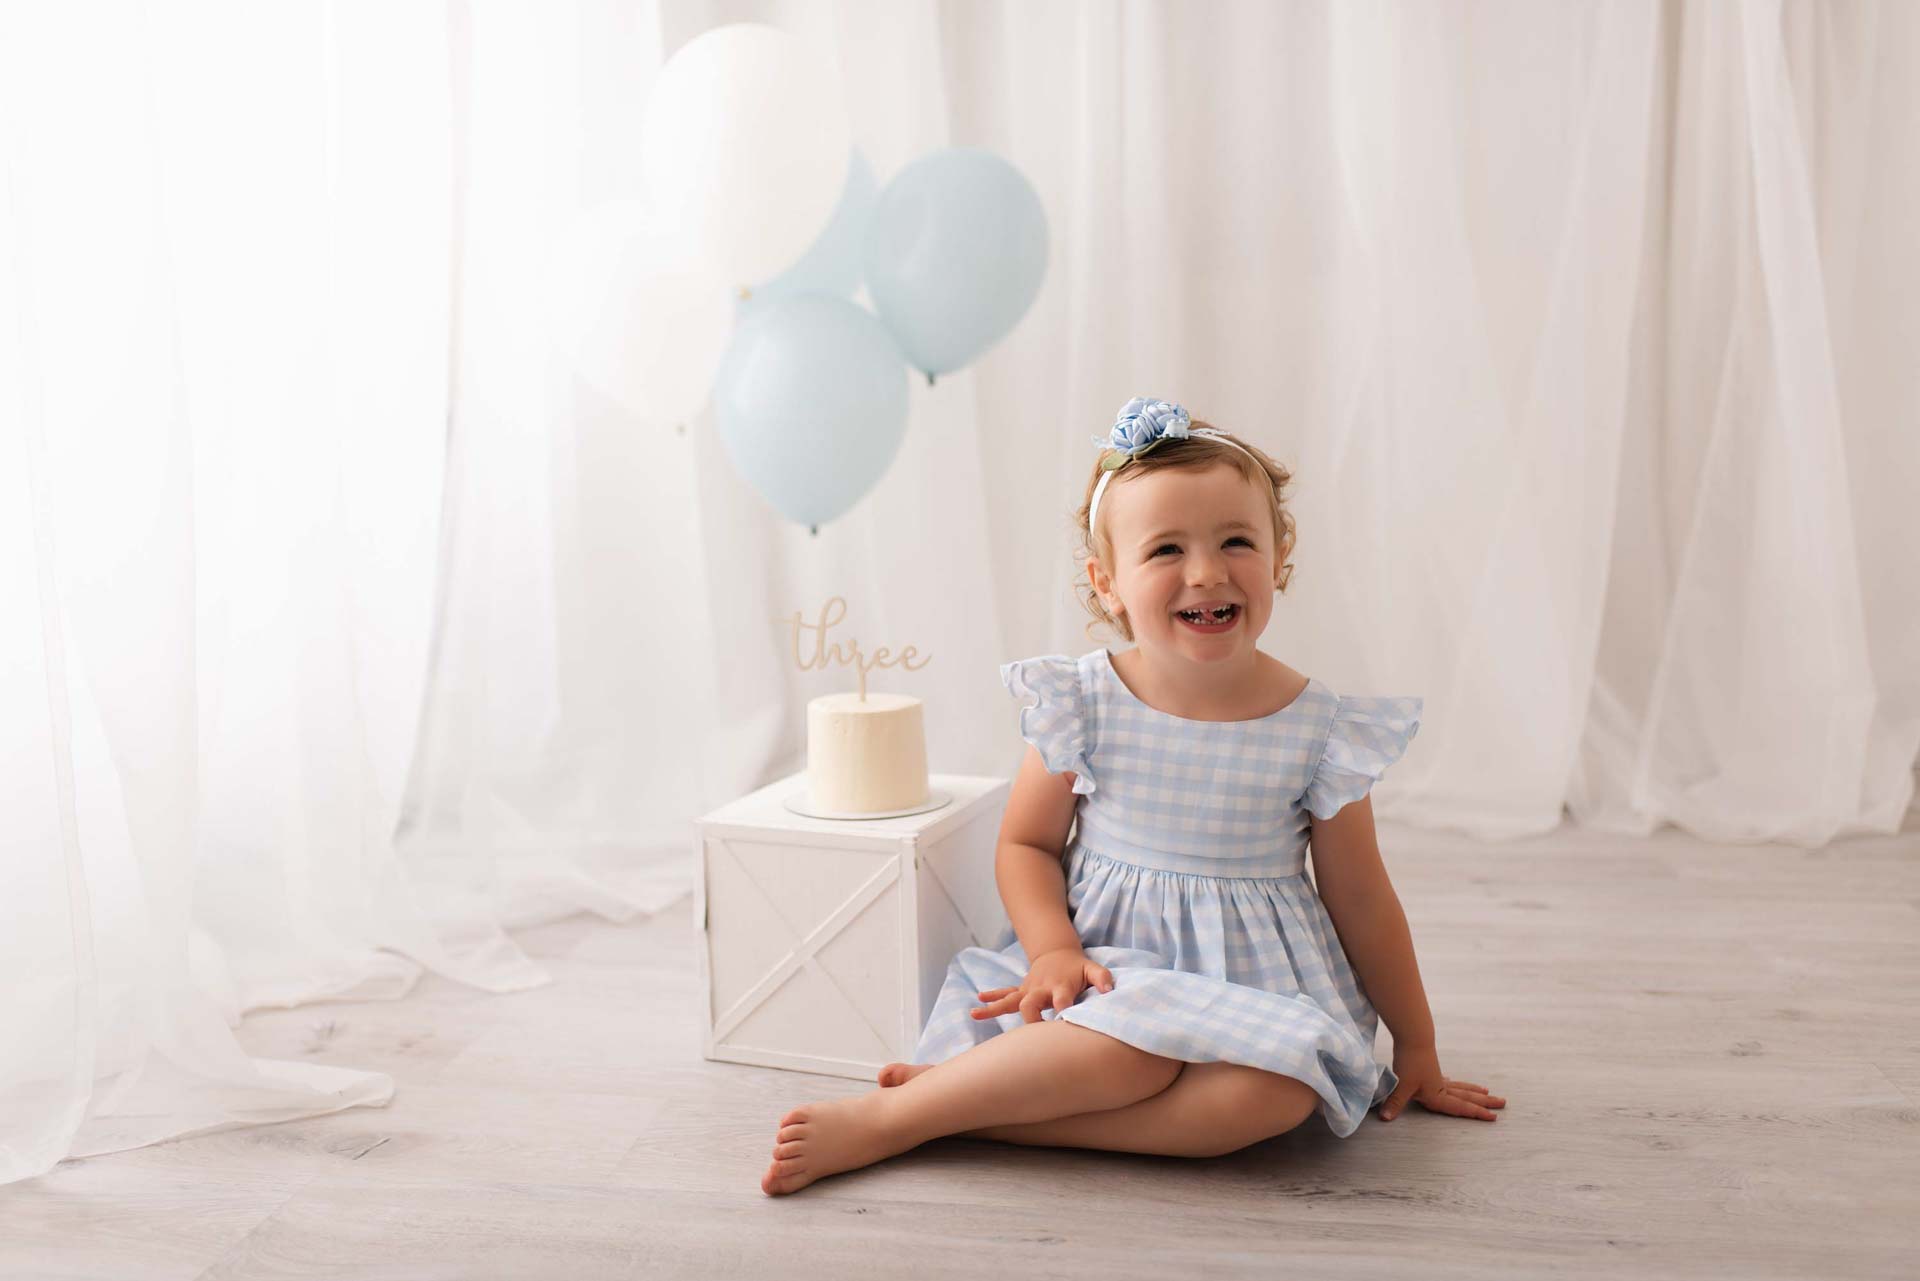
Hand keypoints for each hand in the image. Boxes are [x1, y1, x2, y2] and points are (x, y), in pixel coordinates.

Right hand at [971, 947, 1113, 1024]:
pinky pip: (1004, 995)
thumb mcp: (1093, 969)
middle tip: (1034, 1031)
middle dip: (1030, 1016)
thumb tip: (1108, 991)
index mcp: (1061, 985)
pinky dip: (992, 1002)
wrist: (1057, 953)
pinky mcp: (1021, 992)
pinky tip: (977, 1008)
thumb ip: (1102, 979)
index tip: (1062, 1016)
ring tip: (976, 1013)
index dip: (1062, 1007)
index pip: (1061, 999)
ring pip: (1010, 999)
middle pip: (1031, 1002)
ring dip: (995, 1007)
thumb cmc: (1078, 968)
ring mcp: (1029, 990)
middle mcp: (1042, 988)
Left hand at [1378, 1043, 1504, 1121]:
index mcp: (1437, 1094)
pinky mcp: (1430, 1067)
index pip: (1460, 1108)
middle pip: (1466, 1096)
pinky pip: (1446, 1079)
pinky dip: (1452, 1083)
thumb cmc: (1410, 1061)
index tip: (1494, 1117)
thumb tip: (1385, 1118)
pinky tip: (1450, 1081)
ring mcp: (1437, 1076)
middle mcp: (1441, 1086)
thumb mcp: (1401, 1085)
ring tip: (1486, 1092)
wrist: (1412, 1036)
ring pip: (1459, 1086)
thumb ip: (1394, 1103)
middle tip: (1503, 1103)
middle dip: (1484, 1102)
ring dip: (1473, 1091)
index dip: (1476, 1113)